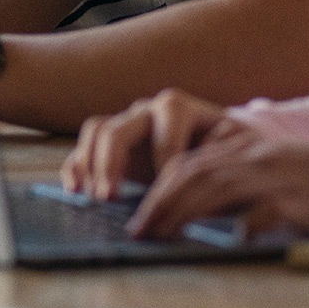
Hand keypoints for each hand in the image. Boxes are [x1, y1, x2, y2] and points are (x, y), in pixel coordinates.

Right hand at [62, 88, 242, 200]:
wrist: (220, 142)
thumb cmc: (228, 149)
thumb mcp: (234, 149)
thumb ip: (222, 155)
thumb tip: (206, 166)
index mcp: (178, 108)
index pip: (165, 130)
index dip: (164, 162)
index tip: (169, 193)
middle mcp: (147, 111)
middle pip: (118, 128)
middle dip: (112, 165)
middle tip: (110, 198)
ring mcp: (126, 124)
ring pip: (96, 132)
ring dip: (90, 166)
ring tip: (94, 198)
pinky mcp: (111, 144)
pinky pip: (84, 147)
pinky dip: (76, 167)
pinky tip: (75, 190)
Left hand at [127, 129, 308, 240]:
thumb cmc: (304, 182)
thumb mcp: (259, 174)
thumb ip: (226, 186)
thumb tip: (182, 211)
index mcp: (241, 149)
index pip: (188, 164)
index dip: (158, 190)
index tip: (139, 217)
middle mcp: (252, 157)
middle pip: (195, 174)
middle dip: (162, 203)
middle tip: (140, 231)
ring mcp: (274, 176)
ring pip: (220, 188)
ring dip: (186, 213)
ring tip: (165, 236)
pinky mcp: (297, 198)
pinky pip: (266, 210)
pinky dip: (247, 224)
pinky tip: (232, 240)